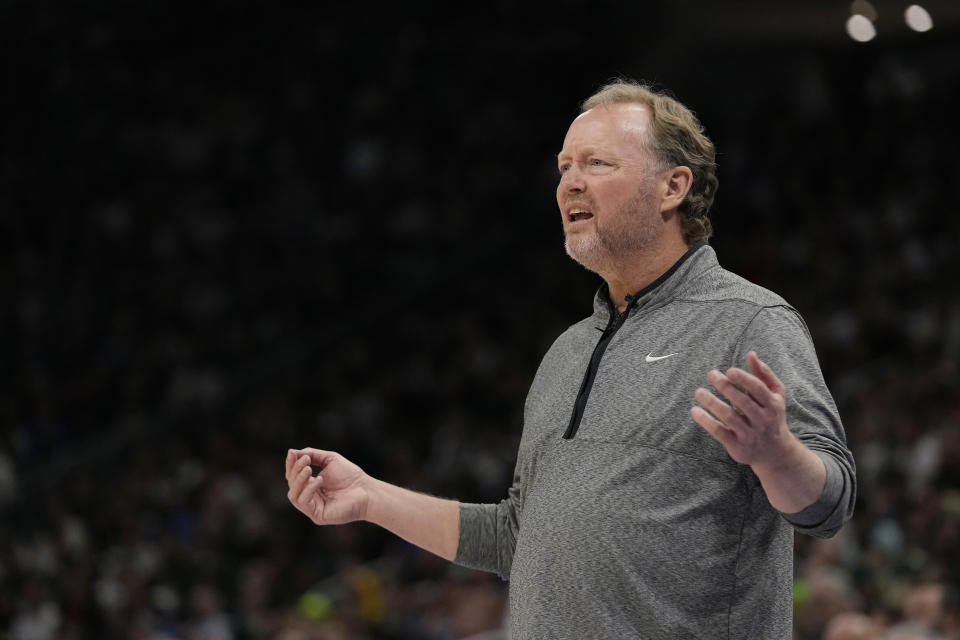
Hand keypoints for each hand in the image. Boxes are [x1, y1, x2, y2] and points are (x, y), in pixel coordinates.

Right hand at [285, 448, 369, 524]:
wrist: (366, 490)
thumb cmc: (350, 476)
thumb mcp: (329, 459)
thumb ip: (312, 455)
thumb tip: (292, 452)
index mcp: (311, 485)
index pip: (293, 475)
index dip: (291, 464)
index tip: (291, 453)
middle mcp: (309, 497)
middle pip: (292, 484)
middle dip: (296, 471)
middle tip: (305, 460)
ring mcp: (313, 508)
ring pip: (294, 495)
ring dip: (299, 480)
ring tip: (309, 469)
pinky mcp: (317, 516)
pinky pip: (304, 503)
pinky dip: (309, 490)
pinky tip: (320, 480)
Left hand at [690, 351, 794, 468]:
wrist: (775, 452)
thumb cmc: (772, 416)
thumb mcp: (775, 395)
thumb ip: (763, 374)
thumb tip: (751, 353)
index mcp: (772, 405)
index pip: (759, 390)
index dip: (744, 379)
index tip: (729, 371)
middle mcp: (763, 420)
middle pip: (742, 402)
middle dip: (726, 387)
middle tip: (711, 374)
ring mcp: (750, 434)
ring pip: (729, 417)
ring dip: (712, 403)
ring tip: (698, 392)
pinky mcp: (737, 445)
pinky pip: (719, 432)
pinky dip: (706, 421)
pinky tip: (695, 411)